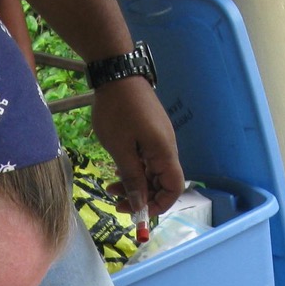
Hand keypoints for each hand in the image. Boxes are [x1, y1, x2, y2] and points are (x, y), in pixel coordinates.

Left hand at [90, 78, 185, 217]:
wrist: (117, 73)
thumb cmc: (117, 110)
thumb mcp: (120, 149)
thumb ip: (132, 178)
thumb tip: (140, 204)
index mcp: (164, 152)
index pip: (174, 188)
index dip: (160, 204)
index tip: (138, 212)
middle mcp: (166, 147)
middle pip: (162, 182)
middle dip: (141, 196)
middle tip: (116, 203)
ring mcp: (159, 139)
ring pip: (152, 172)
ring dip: (134, 184)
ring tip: (110, 188)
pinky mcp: (150, 132)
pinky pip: (146, 159)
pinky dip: (133, 168)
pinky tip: (116, 171)